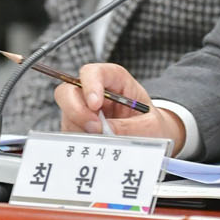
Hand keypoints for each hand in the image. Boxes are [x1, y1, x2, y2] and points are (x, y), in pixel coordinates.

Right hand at [55, 62, 185, 149]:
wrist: (152, 137)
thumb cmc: (151, 125)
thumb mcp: (149, 125)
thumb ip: (129, 127)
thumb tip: (105, 131)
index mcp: (115, 80)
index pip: (94, 72)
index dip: (90, 85)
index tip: (95, 104)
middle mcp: (94, 93)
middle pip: (68, 91)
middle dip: (77, 110)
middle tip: (94, 128)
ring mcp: (82, 111)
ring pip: (67, 116)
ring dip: (81, 130)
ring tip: (104, 141)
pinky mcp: (77, 129)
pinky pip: (69, 134)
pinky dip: (80, 143)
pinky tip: (98, 147)